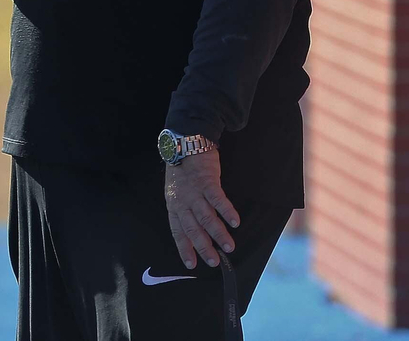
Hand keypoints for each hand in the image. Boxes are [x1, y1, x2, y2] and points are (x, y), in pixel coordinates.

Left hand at [163, 148, 238, 268]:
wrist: (184, 144)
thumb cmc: (181, 170)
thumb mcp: (175, 192)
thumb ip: (184, 211)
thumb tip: (194, 232)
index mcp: (174, 206)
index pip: (178, 232)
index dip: (184, 248)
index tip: (192, 264)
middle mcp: (182, 202)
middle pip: (193, 229)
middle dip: (203, 247)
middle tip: (214, 261)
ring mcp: (194, 192)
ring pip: (206, 218)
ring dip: (218, 234)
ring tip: (229, 247)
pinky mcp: (207, 182)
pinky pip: (217, 200)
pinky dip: (226, 212)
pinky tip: (235, 222)